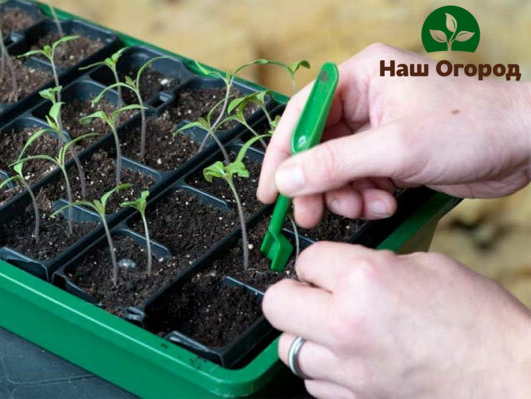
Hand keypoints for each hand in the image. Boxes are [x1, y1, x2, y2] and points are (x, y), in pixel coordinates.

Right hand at [257, 43, 530, 226]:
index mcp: (361, 76)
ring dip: (347, 193)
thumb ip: (334, 164)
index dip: (282, 154)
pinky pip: (362, 177)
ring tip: (370, 205)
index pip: (303, 113)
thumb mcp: (395, 147)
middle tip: (310, 215)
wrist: (526, 142)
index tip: (270, 191)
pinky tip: (388, 201)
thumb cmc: (471, 126)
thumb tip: (286, 179)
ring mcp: (380, 126)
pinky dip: (368, 195)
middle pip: (318, 145)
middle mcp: (366, 98)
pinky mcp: (394, 151)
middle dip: (317, 183)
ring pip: (339, 167)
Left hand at [262, 242, 530, 398]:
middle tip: (314, 294)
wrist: (506, 379)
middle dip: (292, 294)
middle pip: (276, 304)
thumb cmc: (479, 323)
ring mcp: (347, 369)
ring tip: (333, 328)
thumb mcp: (427, 267)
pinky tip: (347, 357)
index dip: (318, 262)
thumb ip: (374, 265)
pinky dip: (322, 367)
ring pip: (288, 348)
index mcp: (365, 280)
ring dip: (305, 334)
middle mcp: (346, 325)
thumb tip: (345, 270)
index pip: (306, 259)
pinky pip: (313, 380)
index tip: (326, 268)